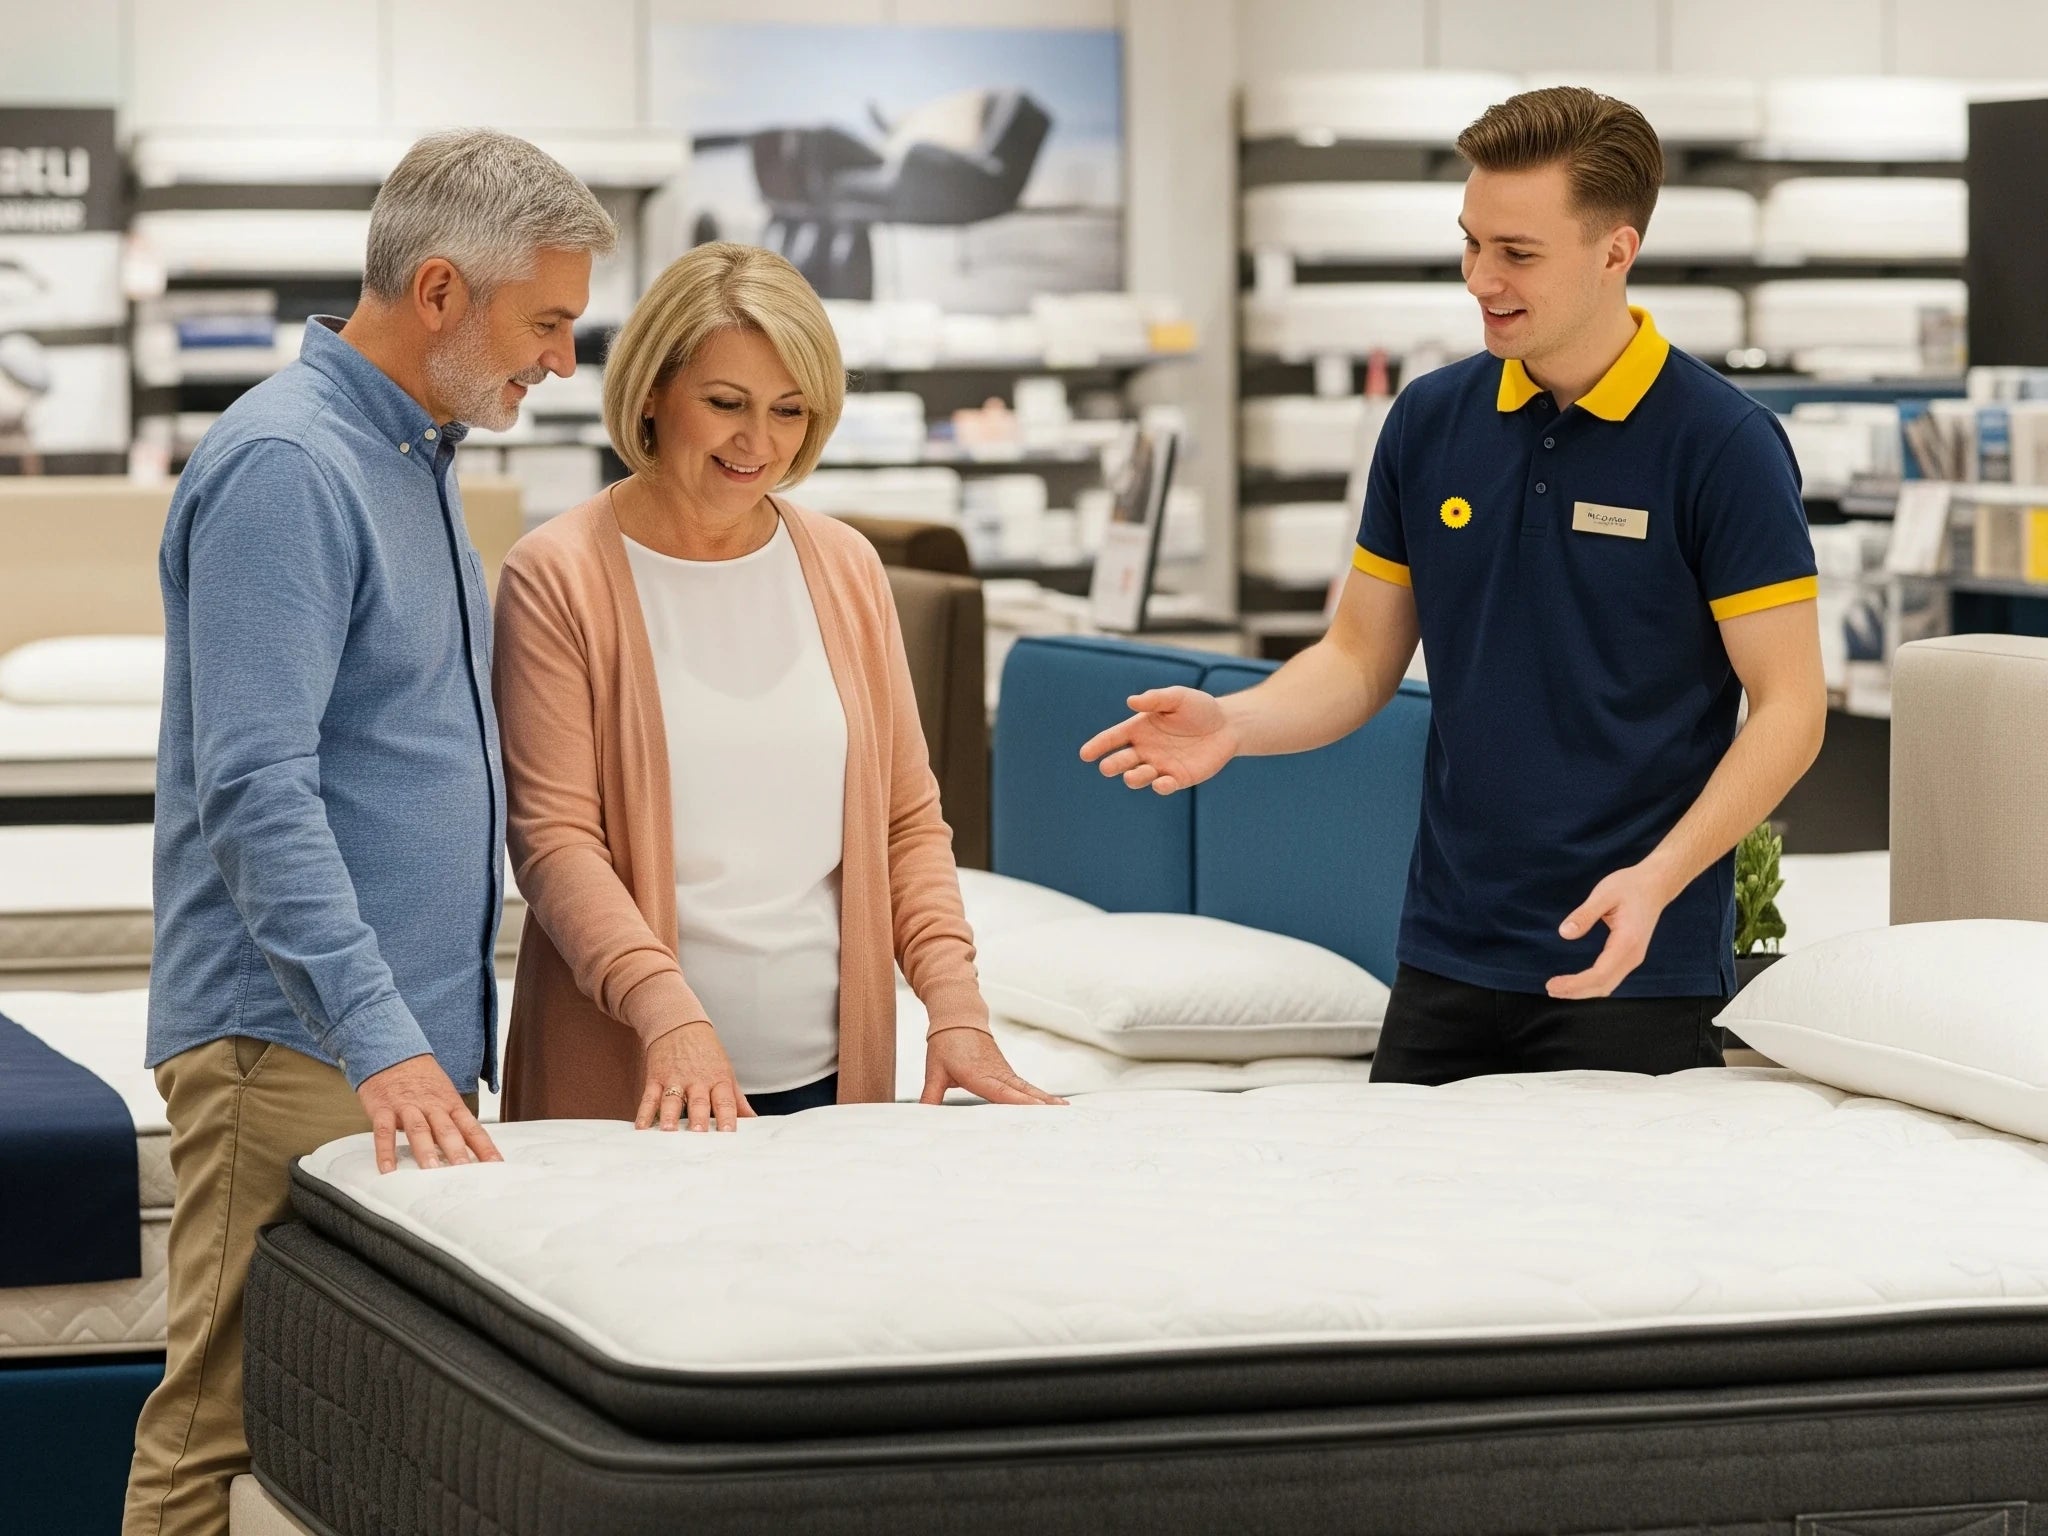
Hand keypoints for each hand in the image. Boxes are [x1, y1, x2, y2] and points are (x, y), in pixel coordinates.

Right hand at [357, 1054, 500, 1174]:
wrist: (393, 1050)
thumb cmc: (422, 1079)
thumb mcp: (445, 1096)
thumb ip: (454, 1123)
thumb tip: (470, 1152)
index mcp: (451, 1105)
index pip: (472, 1128)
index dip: (485, 1147)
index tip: (495, 1165)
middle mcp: (432, 1106)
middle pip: (447, 1130)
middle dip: (457, 1150)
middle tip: (463, 1169)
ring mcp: (408, 1107)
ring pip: (419, 1129)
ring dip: (425, 1149)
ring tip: (431, 1169)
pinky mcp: (384, 1108)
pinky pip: (384, 1130)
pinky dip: (385, 1150)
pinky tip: (388, 1168)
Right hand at [636, 1020, 753, 1132]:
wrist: (679, 1024)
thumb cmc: (707, 1054)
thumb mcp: (726, 1072)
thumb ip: (738, 1100)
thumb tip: (753, 1122)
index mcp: (718, 1080)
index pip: (725, 1100)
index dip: (727, 1116)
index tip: (728, 1132)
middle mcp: (697, 1081)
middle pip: (699, 1102)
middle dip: (699, 1118)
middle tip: (699, 1133)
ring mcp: (675, 1079)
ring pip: (672, 1100)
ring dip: (670, 1115)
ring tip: (668, 1130)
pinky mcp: (656, 1078)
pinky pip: (649, 1097)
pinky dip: (644, 1113)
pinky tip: (641, 1127)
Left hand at [920, 1027, 1066, 1106]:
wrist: (958, 1018)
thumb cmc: (946, 1044)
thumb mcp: (934, 1071)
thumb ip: (930, 1096)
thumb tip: (920, 1117)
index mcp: (978, 1074)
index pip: (1001, 1092)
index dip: (1019, 1102)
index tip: (1037, 1109)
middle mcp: (996, 1073)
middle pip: (1022, 1092)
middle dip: (1041, 1105)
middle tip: (1061, 1117)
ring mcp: (1004, 1072)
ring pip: (1028, 1089)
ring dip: (1046, 1101)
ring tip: (1066, 1112)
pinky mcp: (1007, 1072)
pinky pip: (1026, 1087)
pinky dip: (1041, 1097)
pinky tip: (1055, 1105)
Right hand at [1079, 687, 1238, 795]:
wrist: (1227, 725)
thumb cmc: (1198, 708)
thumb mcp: (1177, 697)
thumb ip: (1155, 699)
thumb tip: (1131, 701)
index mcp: (1139, 729)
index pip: (1113, 738)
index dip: (1098, 746)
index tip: (1085, 754)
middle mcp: (1146, 749)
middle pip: (1122, 760)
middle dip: (1113, 765)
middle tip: (1107, 767)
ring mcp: (1160, 766)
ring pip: (1139, 777)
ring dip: (1135, 777)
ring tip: (1136, 773)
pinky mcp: (1178, 778)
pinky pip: (1164, 786)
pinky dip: (1161, 786)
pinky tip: (1162, 782)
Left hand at [1547, 862, 1681, 999]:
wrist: (1656, 884)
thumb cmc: (1630, 886)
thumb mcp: (1604, 893)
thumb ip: (1584, 914)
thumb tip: (1564, 933)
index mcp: (1627, 942)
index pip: (1598, 974)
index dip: (1574, 984)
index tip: (1551, 985)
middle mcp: (1633, 956)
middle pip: (1603, 985)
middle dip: (1576, 992)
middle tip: (1549, 989)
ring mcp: (1634, 958)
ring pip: (1608, 985)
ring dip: (1584, 991)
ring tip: (1558, 990)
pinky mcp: (1630, 955)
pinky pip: (1611, 978)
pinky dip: (1593, 984)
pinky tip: (1577, 982)